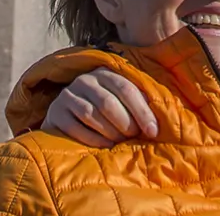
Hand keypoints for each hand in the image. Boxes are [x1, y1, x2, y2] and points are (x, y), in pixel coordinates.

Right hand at [39, 68, 157, 147]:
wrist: (67, 116)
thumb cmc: (105, 112)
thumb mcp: (122, 101)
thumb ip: (141, 103)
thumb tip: (164, 119)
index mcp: (106, 73)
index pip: (126, 89)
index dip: (142, 111)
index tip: (153, 131)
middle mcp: (85, 80)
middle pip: (108, 102)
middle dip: (125, 123)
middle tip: (133, 137)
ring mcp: (68, 95)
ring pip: (91, 114)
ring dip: (110, 132)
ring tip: (120, 142)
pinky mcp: (55, 112)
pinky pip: (76, 127)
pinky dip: (93, 139)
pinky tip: (104, 146)